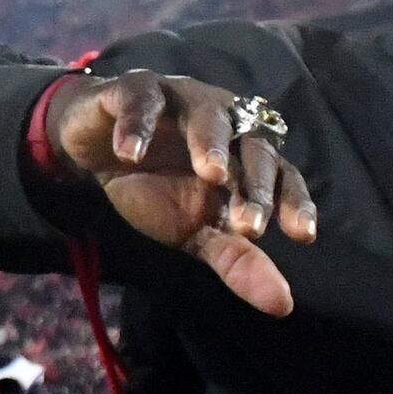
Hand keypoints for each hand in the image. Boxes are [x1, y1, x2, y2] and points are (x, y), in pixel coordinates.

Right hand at [47, 68, 317, 313]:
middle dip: (253, 183)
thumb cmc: (153, 187)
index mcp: (244, 154)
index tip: (301, 236)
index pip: (282, 174)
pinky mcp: (134, 88)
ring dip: (210, 141)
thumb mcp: (193, 231)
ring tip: (208, 174)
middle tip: (249, 225)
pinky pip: (142, 99)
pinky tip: (129, 153)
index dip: (294, 201)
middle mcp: (224, 120)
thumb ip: (236, 260)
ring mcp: (180, 99)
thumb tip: (283, 304)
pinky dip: (137, 124)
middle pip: (251, 143)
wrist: (91, 153)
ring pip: (207, 111)